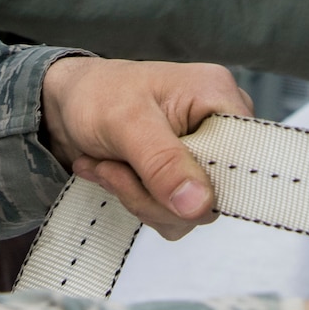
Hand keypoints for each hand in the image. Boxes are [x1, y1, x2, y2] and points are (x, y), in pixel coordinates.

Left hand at [39, 57, 251, 240]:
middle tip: (115, 168)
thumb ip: (163, 164)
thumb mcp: (126, 124)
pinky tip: (113, 172)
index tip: (151, 176)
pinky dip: (140, 201)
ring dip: (141, 198)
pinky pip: (178, 214)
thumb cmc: (96, 95)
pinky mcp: (185, 176)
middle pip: (216, 193)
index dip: (204, 182)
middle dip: (157, 193)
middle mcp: (219, 125)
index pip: (242, 160)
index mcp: (218, 96)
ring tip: (108, 166)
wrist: (66, 104)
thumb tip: (200, 207)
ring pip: (193, 211)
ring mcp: (204, 153)